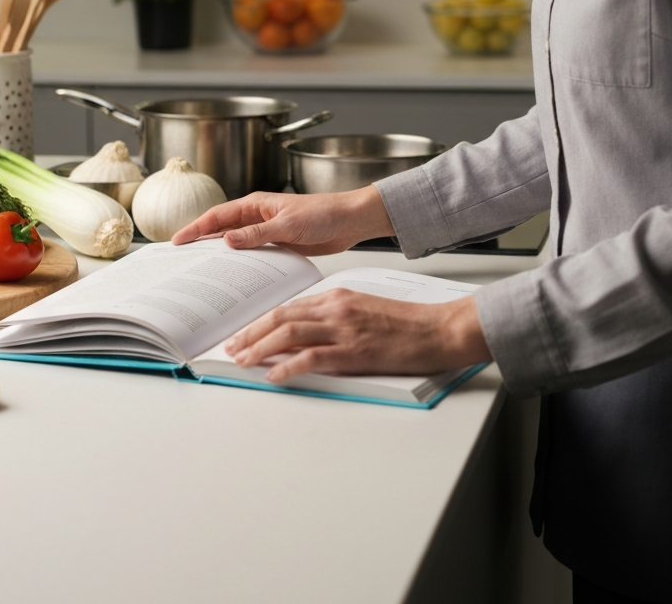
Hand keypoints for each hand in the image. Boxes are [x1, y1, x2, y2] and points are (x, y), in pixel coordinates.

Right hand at [171, 185, 394, 254]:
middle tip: (182, 258)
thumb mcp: (287, 224)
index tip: (178, 240)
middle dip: (201, 241)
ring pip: (235, 243)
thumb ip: (256, 233)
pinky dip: (242, 264)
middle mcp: (257, 217)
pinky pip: (253, 254)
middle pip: (221, 229)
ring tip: (202, 270)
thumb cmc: (324, 213)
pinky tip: (235, 276)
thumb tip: (227, 240)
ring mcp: (266, 231)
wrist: (349, 221)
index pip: (217, 216)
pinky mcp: (278, 244)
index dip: (196, 227)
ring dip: (220, 255)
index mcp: (256, 205)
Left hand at [224, 289, 492, 383]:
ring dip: (260, 348)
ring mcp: (345, 329)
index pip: (288, 306)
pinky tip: (275, 376)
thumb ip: (335, 318)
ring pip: (290, 334)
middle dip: (251, 333)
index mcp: (338, 297)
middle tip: (232, 347)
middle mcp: (336, 308)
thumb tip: (305, 335)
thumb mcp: (365, 310)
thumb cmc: (407, 323)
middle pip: (281, 317)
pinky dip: (289, 367)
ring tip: (242, 360)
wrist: (439, 328)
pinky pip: (313, 357)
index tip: (244, 333)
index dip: (261, 321)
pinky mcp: (355, 351)